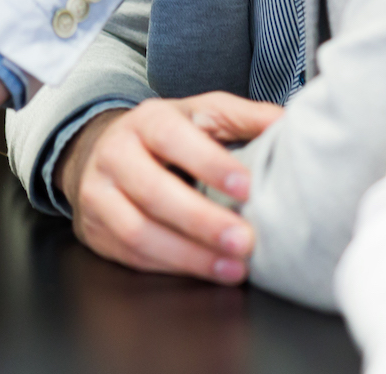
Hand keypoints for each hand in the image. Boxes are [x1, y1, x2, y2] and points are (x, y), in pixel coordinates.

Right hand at [57, 92, 284, 283]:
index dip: (209, 163)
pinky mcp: (95, 230)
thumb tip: (290, 123)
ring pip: (138, 231)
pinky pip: (131, 256)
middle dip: (202, 221)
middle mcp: (116, 154)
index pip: (173, 138)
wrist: (104, 152)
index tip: (247, 187)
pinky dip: (171, 268)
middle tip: (245, 241)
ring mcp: (99, 194)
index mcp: (147, 120)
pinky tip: (205, 271)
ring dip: (189, 255)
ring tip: (232, 267)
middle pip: (153, 191)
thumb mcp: (203, 115)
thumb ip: (245, 118)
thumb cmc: (167, 137)